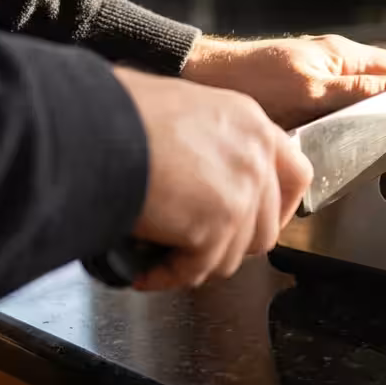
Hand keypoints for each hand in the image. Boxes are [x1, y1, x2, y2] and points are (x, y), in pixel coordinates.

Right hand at [113, 67, 312, 290]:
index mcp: (249, 121)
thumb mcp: (179, 108)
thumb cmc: (115, 111)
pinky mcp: (217, 224)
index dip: (277, 206)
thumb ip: (206, 140)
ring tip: (164, 258)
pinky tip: (145, 271)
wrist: (91, 128)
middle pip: (268, 225)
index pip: (294, 173)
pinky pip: (199, 269)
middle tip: (198, 247)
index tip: (255, 221)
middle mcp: (255, 154)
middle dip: (232, 244)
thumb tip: (195, 169)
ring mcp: (241, 191)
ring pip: (234, 255)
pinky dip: (170, 276)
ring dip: (198, 262)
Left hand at [181, 35, 385, 129]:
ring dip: (382, 121)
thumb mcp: (312, 88)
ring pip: (366, 103)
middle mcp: (336, 67)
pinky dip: (357, 129)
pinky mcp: (306, 101)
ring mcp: (322, 83)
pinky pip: (343, 115)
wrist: (206, 82)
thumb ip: (359, 90)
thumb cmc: (254, 79)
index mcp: (344, 55)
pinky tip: (358, 150)